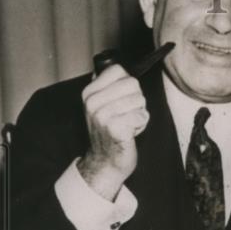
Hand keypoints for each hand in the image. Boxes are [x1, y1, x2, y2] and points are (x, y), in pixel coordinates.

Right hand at [77, 64, 148, 200]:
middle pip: (133, 84)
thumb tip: (120, 67)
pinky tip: (130, 133)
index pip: (119, 70)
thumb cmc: (110, 132)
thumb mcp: (103, 105)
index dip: (128, 84)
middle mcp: (92, 102)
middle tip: (126, 115)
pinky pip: (141, 117)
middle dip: (137, 100)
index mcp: (89, 92)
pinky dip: (141, 125)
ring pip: (139, 101)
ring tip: (127, 124)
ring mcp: (102, 115)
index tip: (122, 98)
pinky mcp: (114, 128)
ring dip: (139, 114)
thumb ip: (110, 86)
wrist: (105, 161)